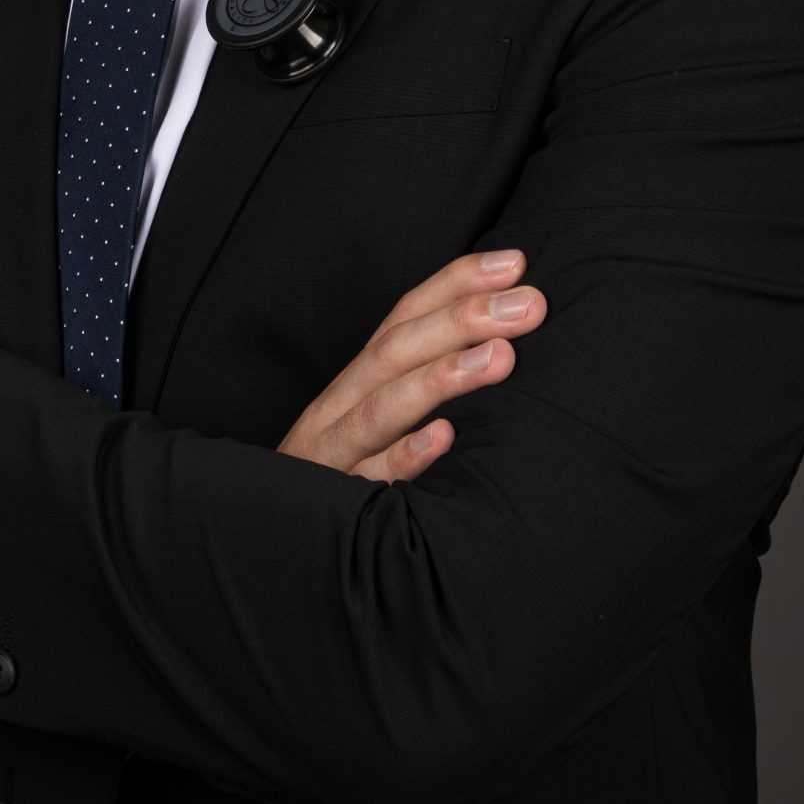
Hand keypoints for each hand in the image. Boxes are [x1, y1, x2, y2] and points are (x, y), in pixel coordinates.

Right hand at [277, 250, 544, 480]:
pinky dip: (406, 457)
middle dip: (463, 320)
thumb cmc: (346, 473)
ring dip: (442, 378)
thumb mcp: (376, 420)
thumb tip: (504, 340)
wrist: (274, 540)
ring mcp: (334, 455)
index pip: (404, 316)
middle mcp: (339, 407)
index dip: (457, 283)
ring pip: (382, 409)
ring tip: (500, 357)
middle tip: (529, 305)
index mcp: (356, 381)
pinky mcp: (336, 505)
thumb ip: (423, 381)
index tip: (515, 263)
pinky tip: (446, 439)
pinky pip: (371, 481)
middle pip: (395, 351)